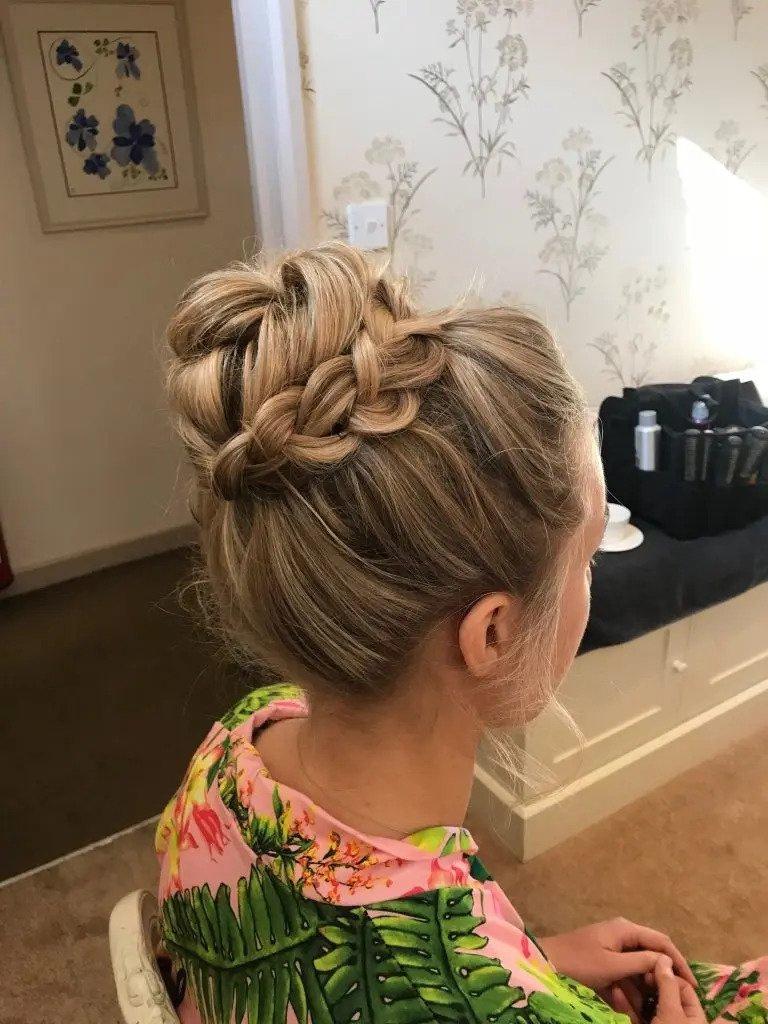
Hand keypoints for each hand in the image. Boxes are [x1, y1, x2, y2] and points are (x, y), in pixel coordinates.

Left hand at [539, 918, 696, 1021]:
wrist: (544, 963)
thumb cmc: (578, 962)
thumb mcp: (612, 965)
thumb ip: (641, 962)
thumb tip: (666, 962)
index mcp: (625, 929)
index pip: (661, 941)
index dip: (679, 961)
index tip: (691, 984)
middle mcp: (622, 933)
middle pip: (651, 954)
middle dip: (662, 977)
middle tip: (672, 998)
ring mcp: (612, 946)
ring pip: (638, 967)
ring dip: (646, 986)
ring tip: (654, 1005)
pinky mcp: (604, 959)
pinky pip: (625, 973)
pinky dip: (632, 988)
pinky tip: (635, 1005)